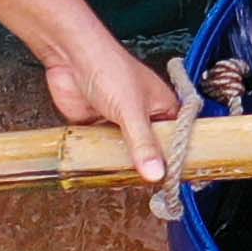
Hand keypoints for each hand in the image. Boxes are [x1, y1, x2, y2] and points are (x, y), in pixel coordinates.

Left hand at [47, 34, 185, 183]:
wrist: (71, 57)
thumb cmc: (111, 70)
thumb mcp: (131, 110)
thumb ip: (143, 144)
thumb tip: (156, 175)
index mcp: (163, 107)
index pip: (178, 138)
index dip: (179, 158)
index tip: (180, 182)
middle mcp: (144, 117)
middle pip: (152, 150)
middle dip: (150, 167)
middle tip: (155, 193)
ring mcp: (120, 124)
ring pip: (127, 153)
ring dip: (125, 166)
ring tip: (130, 189)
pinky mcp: (97, 129)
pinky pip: (104, 152)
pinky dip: (103, 161)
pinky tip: (105, 177)